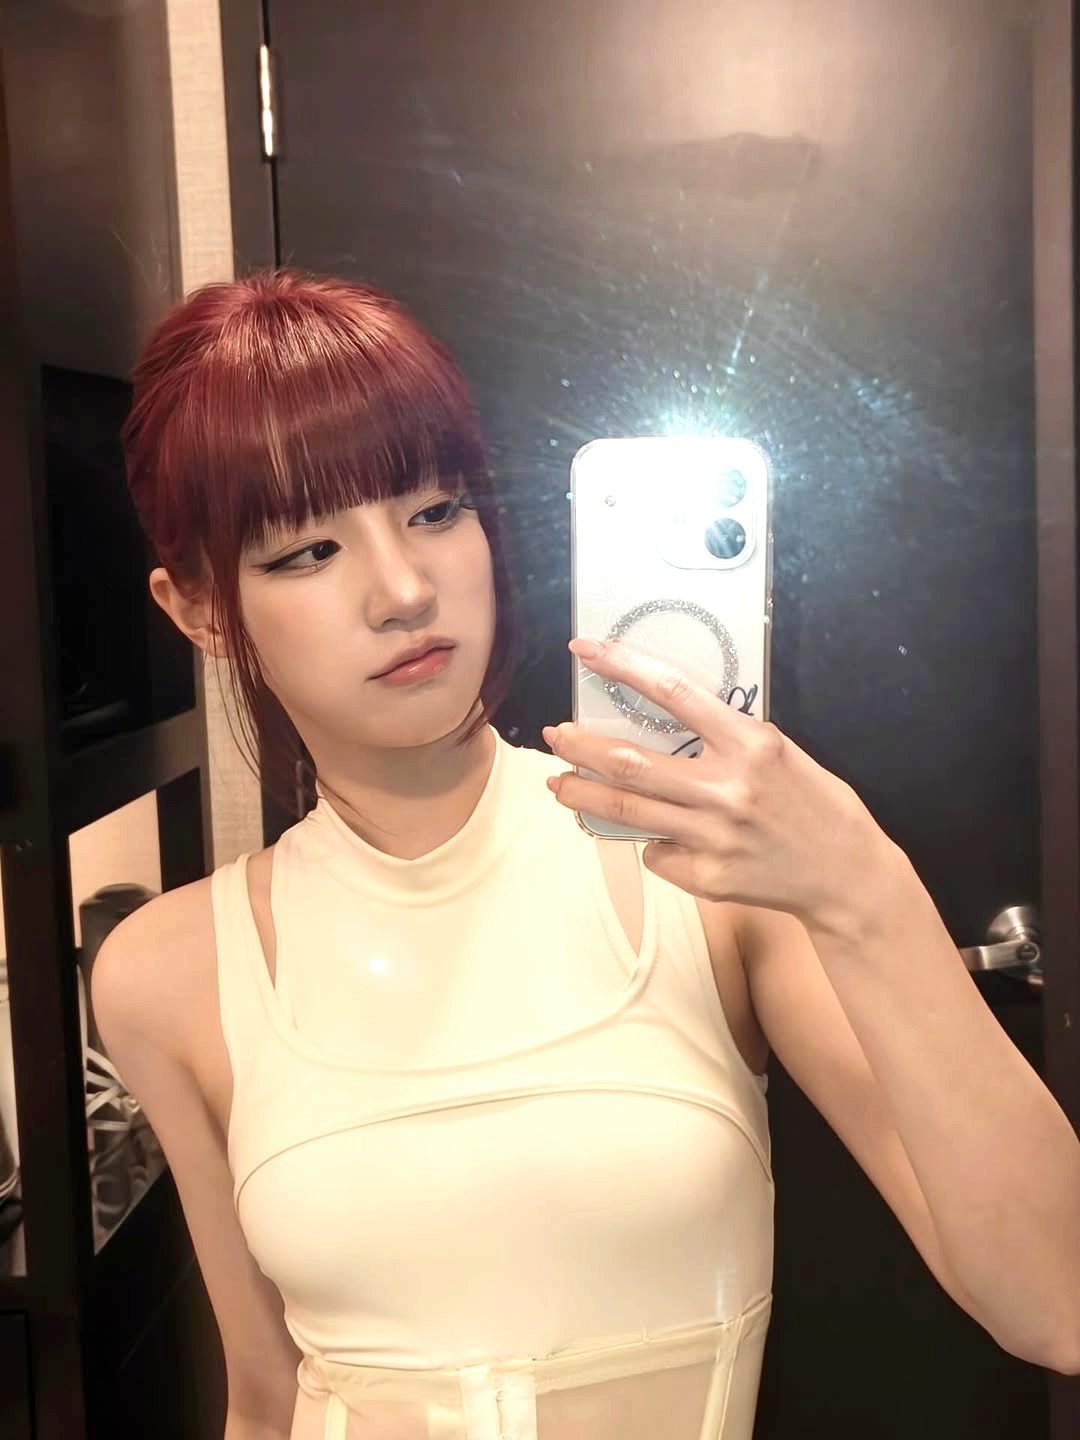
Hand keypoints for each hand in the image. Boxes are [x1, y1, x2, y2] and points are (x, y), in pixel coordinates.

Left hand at [543, 638, 899, 934]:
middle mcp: (727, 789)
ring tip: (558, 783)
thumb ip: (726, 738)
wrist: (848, 876)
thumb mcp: (779, 752)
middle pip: (630, 762)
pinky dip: (650, 841)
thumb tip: (664, 724)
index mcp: (750, 744)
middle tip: (553, 735)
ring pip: (627, 812)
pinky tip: (658, 837)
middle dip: (580, 746)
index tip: (585, 649)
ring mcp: (713, 837)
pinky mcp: (706, 877)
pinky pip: (657, 853)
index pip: (673, 692)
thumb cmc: (816, 804)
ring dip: (583, 795)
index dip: (623, 667)